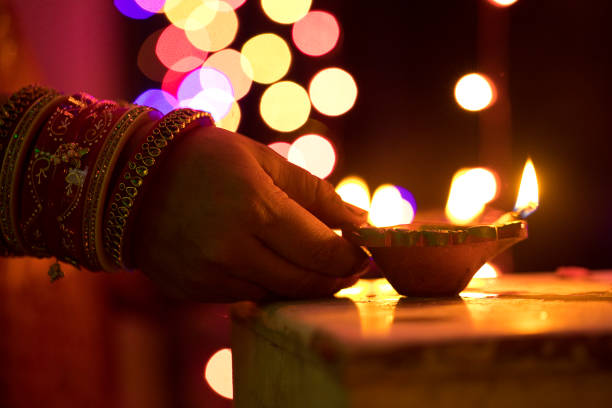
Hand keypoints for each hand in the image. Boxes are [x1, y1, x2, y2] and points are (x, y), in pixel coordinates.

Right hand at [131, 125, 368, 301]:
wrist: (131, 177)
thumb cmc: (206, 158)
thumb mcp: (263, 160)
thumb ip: (315, 193)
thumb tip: (360, 220)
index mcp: (256, 208)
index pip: (323, 251)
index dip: (352, 256)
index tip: (363, 250)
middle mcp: (233, 249)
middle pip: (306, 282)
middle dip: (336, 276)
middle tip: (349, 264)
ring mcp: (210, 275)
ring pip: (279, 294)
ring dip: (304, 283)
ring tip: (312, 261)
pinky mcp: (194, 290)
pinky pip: (247, 297)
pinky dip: (268, 285)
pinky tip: (271, 263)